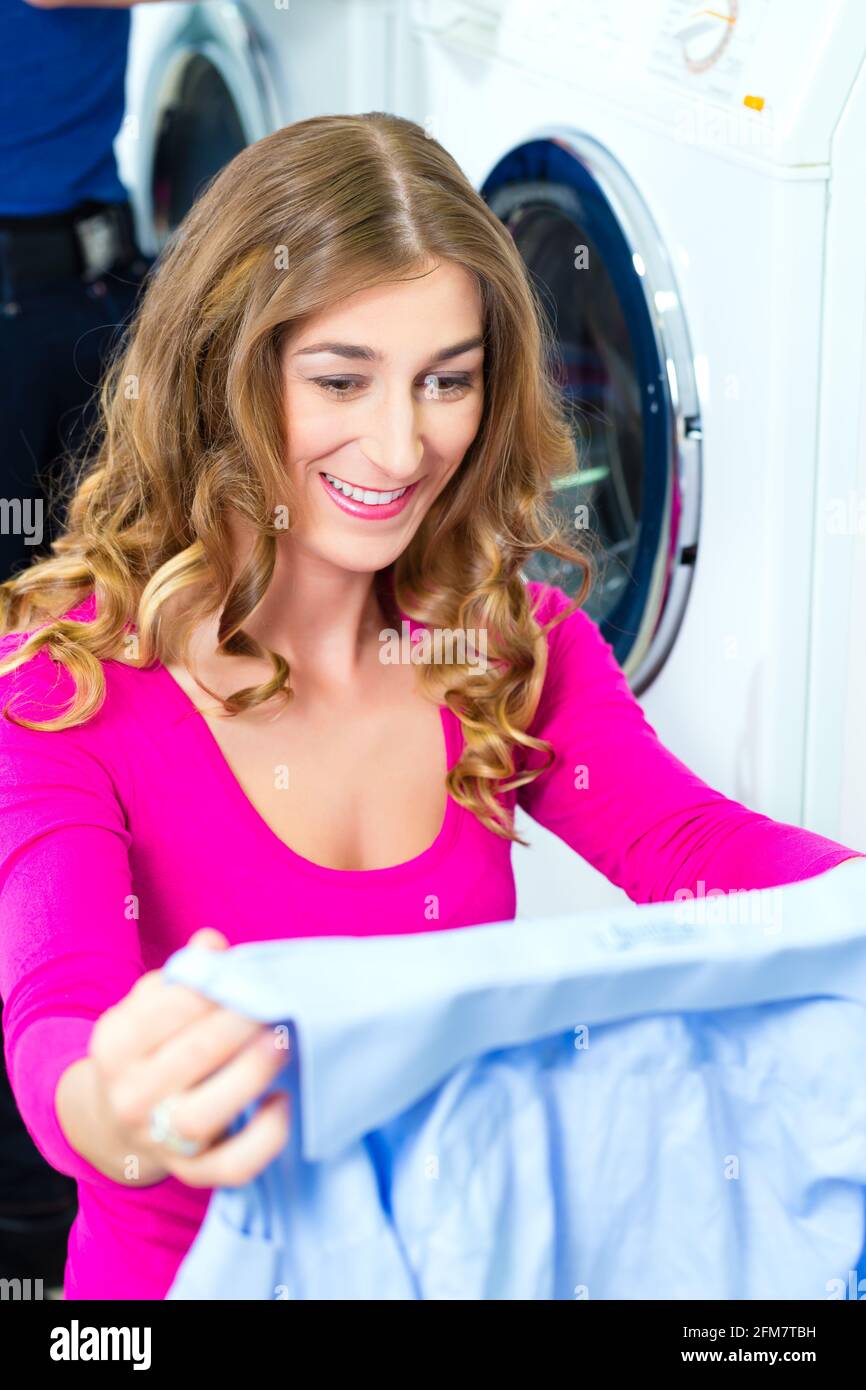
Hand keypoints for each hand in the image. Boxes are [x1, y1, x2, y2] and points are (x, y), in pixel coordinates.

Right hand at [87, 928, 290, 1187]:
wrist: (118, 1121)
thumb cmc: (152, 1046)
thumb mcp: (151, 1005)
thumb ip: (183, 976)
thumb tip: (211, 943)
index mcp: (114, 1044)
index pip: (165, 1009)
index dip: (213, 988)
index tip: (247, 975)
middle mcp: (129, 1096)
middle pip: (190, 1058)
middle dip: (240, 1026)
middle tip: (275, 1004)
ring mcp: (157, 1140)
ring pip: (201, 1116)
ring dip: (249, 1075)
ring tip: (281, 1042)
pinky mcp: (191, 1173)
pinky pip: (229, 1167)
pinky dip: (262, 1139)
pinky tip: (280, 1102)